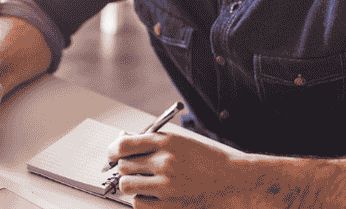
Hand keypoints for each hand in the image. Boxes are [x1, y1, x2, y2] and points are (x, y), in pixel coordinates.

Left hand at [107, 129, 239, 207]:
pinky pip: (138, 204)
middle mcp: (164, 162)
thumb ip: (153, 143)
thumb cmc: (209, 161)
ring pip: (127, 185)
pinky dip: (141, 200)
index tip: (112, 155)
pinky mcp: (169, 206)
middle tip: (135, 171)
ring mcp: (166, 186)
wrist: (233, 181)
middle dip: (126, 168)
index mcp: (166, 143)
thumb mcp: (181, 143)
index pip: (124, 145)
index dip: (113, 151)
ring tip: (143, 184)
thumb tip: (124, 145)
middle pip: (123, 166)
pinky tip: (152, 196)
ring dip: (131, 185)